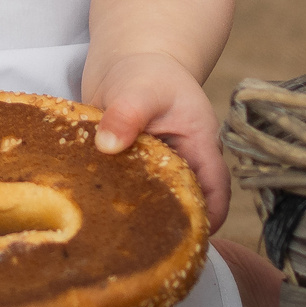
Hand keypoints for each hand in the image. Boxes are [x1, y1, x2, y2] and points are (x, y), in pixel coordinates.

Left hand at [86, 50, 229, 226]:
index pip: (215, 191)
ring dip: (134, 217)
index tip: (185, 240)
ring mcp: (153, 171)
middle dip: (166, 227)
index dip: (207, 218)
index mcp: (199, 147)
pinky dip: (110, 202)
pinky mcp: (125, 172)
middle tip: (137, 245)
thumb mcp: (140, 88)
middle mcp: (182, 164)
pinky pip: (122, 194)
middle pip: (184, 205)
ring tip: (110, 235)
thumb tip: (107, 146)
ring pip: (150, 204)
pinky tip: (90, 213)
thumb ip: (128, 114)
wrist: (125, 60)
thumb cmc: (146, 71)